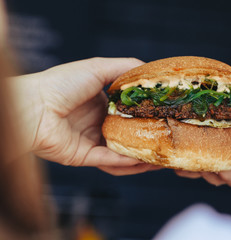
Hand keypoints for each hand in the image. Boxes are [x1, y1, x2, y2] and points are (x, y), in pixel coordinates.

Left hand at [12, 57, 158, 174]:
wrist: (31, 106)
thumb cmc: (60, 83)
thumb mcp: (97, 68)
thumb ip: (125, 69)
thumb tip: (150, 71)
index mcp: (100, 104)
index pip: (129, 113)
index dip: (146, 116)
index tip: (165, 117)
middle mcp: (97, 123)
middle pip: (127, 135)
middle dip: (147, 140)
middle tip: (168, 142)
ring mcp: (91, 141)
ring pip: (121, 153)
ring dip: (140, 157)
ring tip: (160, 158)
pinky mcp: (84, 157)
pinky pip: (109, 162)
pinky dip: (126, 163)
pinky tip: (142, 161)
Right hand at [177, 85, 230, 197]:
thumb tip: (213, 82)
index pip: (210, 123)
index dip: (193, 123)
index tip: (176, 121)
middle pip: (206, 144)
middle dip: (187, 147)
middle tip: (170, 148)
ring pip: (208, 162)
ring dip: (191, 163)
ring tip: (175, 164)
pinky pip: (217, 176)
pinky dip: (206, 173)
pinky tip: (197, 169)